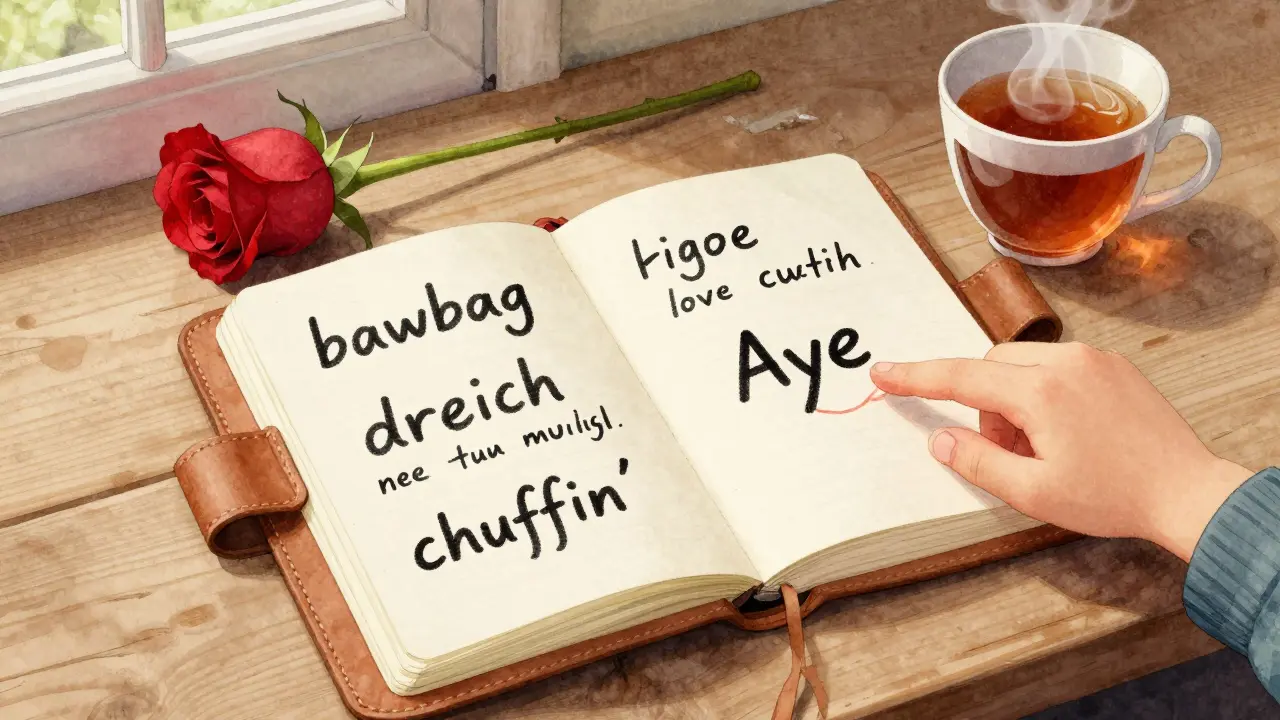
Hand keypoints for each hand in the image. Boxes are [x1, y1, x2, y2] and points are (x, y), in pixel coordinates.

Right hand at [870, 342, 1254, 561]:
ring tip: (1043, 446)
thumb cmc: (1113, 497)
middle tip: (1007, 450)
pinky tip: (1067, 432)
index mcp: (1039, 393)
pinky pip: (1056, 365)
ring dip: (1012, 397)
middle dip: (983, 403)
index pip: (959, 377)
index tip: (882, 371)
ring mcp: (1092, 359)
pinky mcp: (1112, 365)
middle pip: (990, 366)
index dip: (915, 376)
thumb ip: (977, 461)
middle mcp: (1064, 363)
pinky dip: (1042, 391)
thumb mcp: (1033, 492)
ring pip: (1021, 364)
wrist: (1188, 491)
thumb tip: (940, 438)